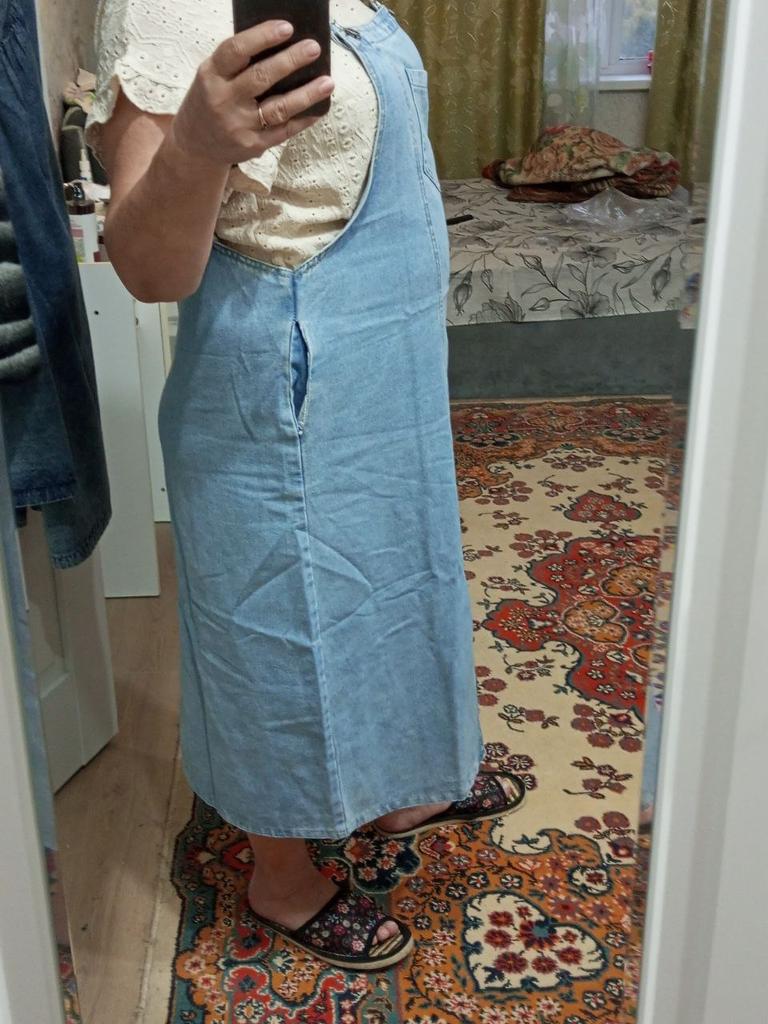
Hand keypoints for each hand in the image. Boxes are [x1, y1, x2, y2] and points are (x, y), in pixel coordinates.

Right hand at [169, 20, 334, 167]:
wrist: (195, 145)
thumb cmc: (211, 100)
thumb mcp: (213, 76)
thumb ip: (239, 63)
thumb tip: (283, 46)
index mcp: (212, 75)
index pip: (236, 50)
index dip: (262, 37)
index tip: (287, 27)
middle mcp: (224, 100)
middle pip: (261, 77)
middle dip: (291, 61)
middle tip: (314, 48)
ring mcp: (239, 126)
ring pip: (278, 108)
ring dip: (306, 94)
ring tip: (328, 82)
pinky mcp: (253, 146)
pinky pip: (284, 131)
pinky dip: (304, 119)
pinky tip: (319, 108)